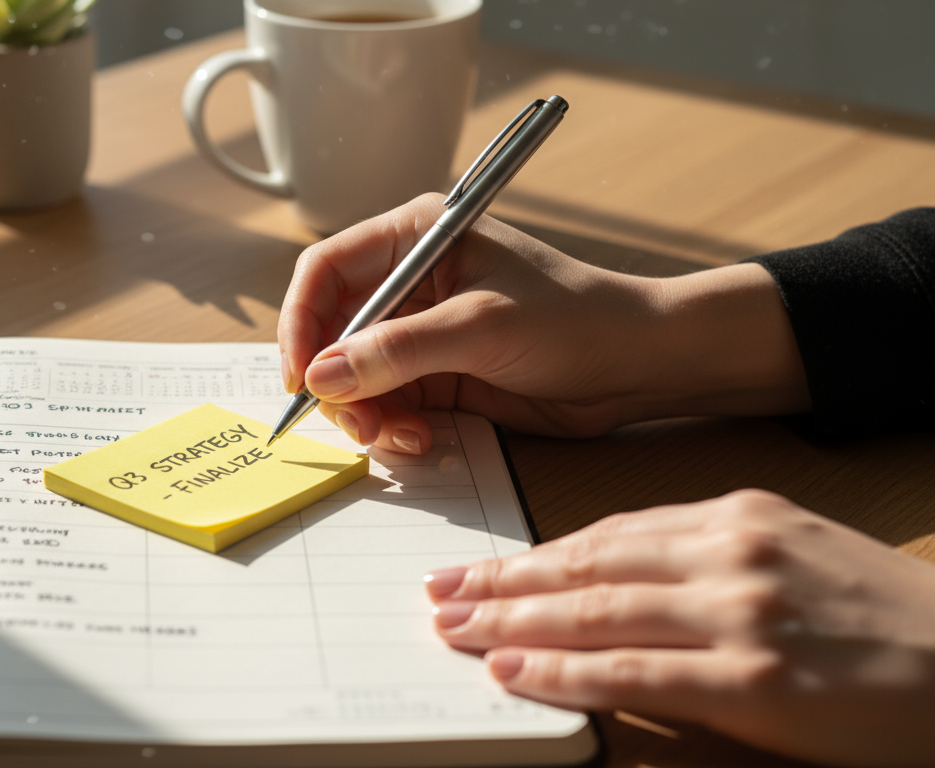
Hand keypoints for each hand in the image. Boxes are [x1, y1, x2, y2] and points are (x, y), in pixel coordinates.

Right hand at [277, 194, 808, 451]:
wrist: (638, 364)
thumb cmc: (575, 318)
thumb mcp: (482, 326)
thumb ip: (400, 350)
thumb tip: (324, 375)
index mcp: (415, 237)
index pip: (325, 271)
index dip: (300, 323)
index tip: (299, 377)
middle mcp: (409, 281)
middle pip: (329, 331)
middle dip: (334, 382)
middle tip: (357, 424)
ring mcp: (420, 331)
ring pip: (353, 377)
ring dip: (364, 414)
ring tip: (400, 438)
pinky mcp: (436, 374)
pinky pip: (386, 405)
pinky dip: (392, 429)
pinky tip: (422, 441)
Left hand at [423, 490, 934, 766]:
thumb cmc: (878, 614)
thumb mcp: (790, 553)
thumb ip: (702, 557)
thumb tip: (610, 578)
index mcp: (734, 516)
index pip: (606, 534)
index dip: (533, 554)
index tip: (480, 566)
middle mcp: (727, 552)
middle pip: (586, 566)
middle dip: (502, 582)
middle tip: (439, 593)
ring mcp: (738, 613)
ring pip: (596, 613)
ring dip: (513, 622)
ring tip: (454, 629)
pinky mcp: (753, 680)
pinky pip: (635, 673)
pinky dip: (565, 671)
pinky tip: (517, 672)